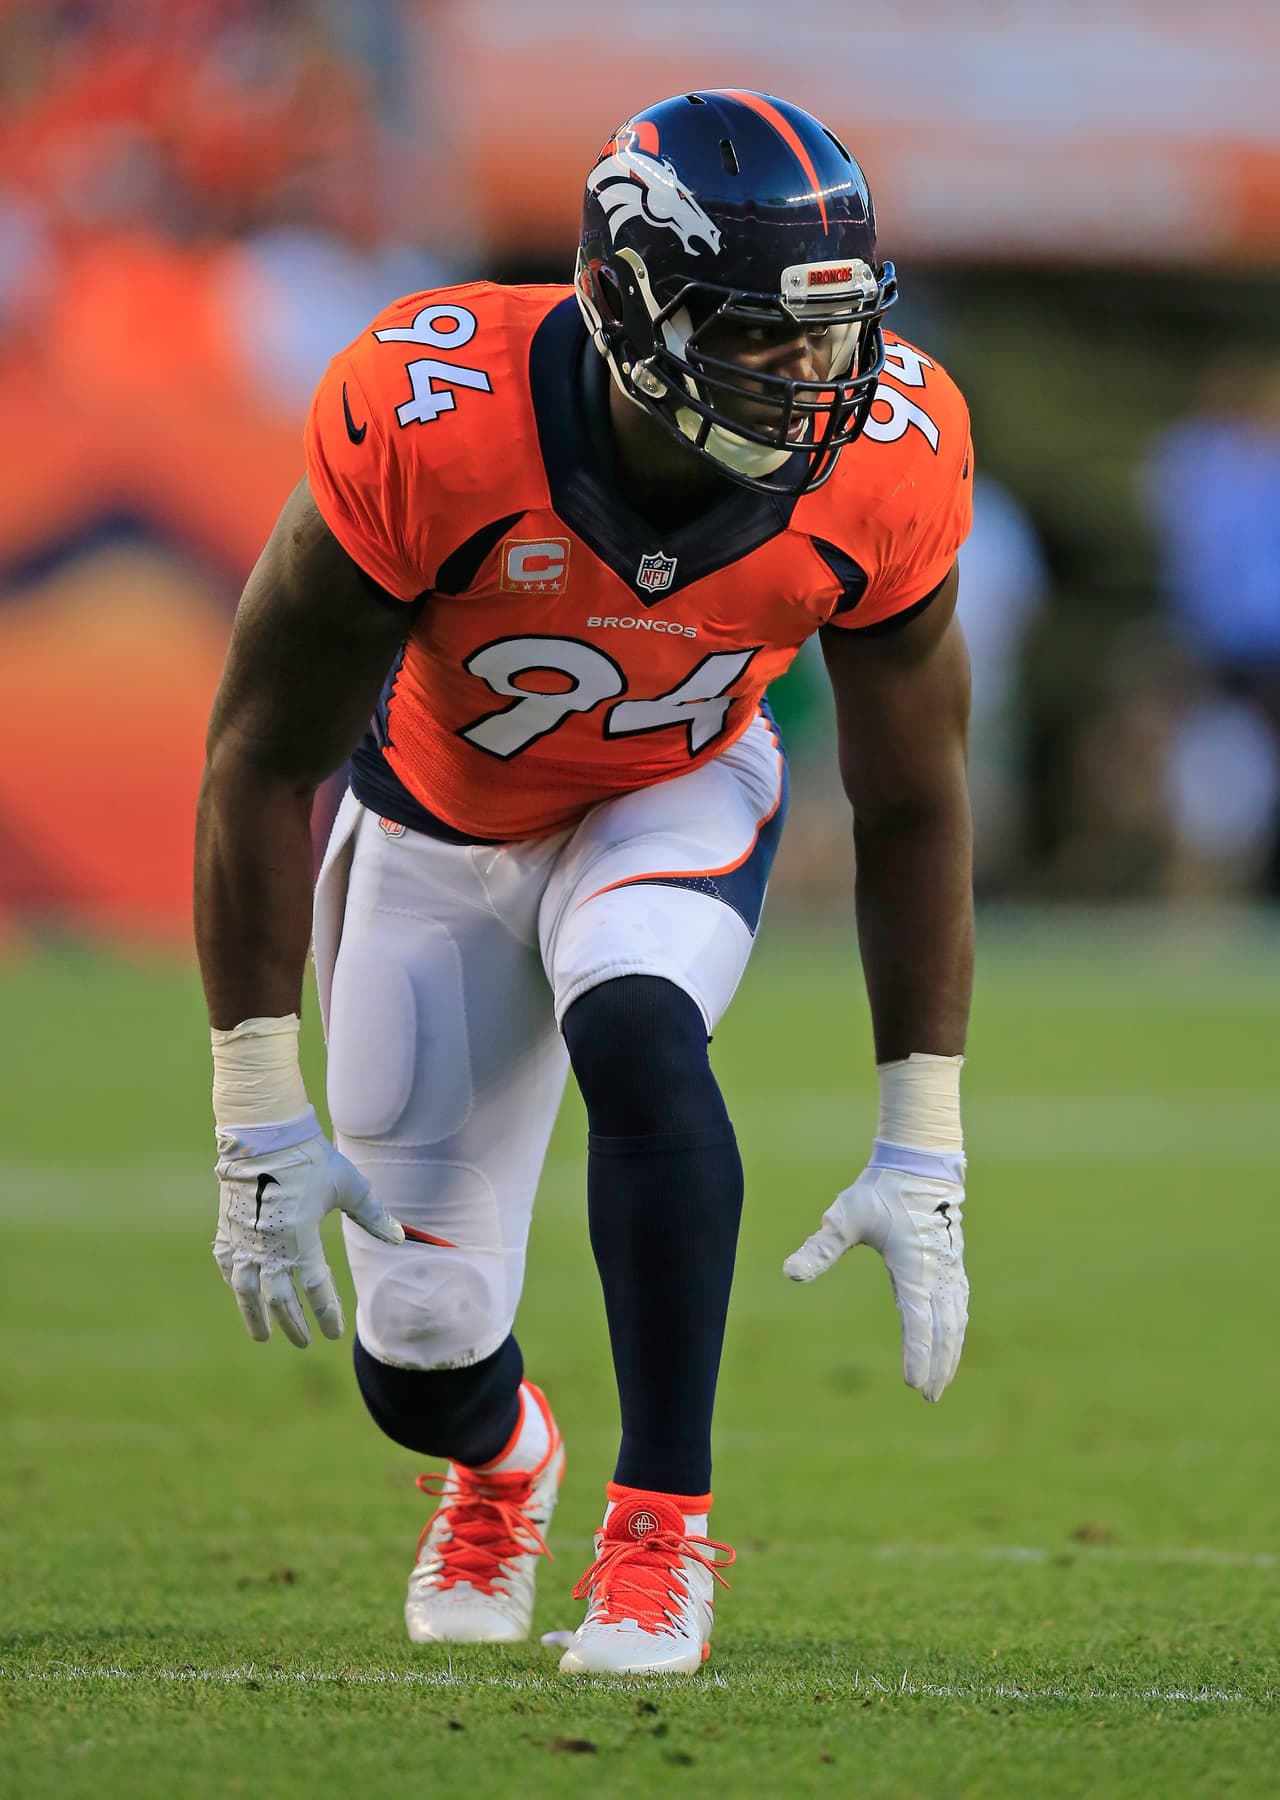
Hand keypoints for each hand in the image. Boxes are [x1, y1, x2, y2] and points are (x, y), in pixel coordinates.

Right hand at [213, 1115, 403, 1346]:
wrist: (264, 1134)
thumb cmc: (310, 1158)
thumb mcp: (349, 1184)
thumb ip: (373, 1214)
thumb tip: (401, 1238)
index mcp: (300, 1236)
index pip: (315, 1288)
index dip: (326, 1313)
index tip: (334, 1332)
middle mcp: (268, 1245)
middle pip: (280, 1299)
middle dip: (293, 1324)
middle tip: (304, 1342)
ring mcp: (243, 1239)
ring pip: (247, 1291)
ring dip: (256, 1317)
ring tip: (263, 1338)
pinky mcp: (228, 1229)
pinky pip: (229, 1266)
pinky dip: (236, 1285)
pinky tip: (244, 1294)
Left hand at [783, 1156, 967, 1401]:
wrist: (920, 1162)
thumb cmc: (880, 1190)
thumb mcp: (845, 1216)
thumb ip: (820, 1247)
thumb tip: (788, 1272)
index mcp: (915, 1267)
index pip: (919, 1321)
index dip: (917, 1355)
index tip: (913, 1384)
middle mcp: (939, 1272)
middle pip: (944, 1330)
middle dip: (938, 1365)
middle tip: (928, 1397)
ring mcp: (951, 1267)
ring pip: (957, 1319)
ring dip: (951, 1352)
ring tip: (942, 1381)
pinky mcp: (954, 1261)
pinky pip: (960, 1304)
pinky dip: (957, 1329)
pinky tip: (953, 1340)